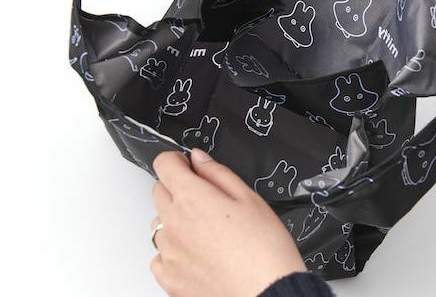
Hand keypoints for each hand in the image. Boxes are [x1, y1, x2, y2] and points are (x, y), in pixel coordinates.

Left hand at [150, 149, 306, 296]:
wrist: (268, 294)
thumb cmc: (264, 249)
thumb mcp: (248, 197)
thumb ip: (217, 172)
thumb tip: (199, 159)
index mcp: (192, 198)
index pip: (164, 164)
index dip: (177, 160)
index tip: (188, 166)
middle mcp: (173, 224)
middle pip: (160, 191)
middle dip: (178, 187)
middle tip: (206, 198)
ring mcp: (168, 253)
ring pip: (160, 223)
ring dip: (175, 219)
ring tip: (207, 230)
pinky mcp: (169, 279)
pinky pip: (160, 256)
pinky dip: (174, 250)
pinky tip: (198, 253)